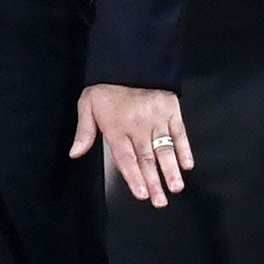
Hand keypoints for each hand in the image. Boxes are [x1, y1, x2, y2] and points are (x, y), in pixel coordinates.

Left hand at [71, 84, 191, 205]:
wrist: (129, 61)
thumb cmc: (107, 88)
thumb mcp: (87, 105)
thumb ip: (84, 131)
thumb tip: (75, 154)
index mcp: (117, 128)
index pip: (126, 158)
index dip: (134, 177)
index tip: (141, 194)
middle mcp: (138, 127)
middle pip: (147, 158)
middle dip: (154, 182)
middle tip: (160, 202)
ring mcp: (157, 119)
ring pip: (165, 149)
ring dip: (171, 170)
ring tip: (176, 188)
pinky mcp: (172, 111)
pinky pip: (180, 132)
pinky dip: (185, 148)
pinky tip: (187, 164)